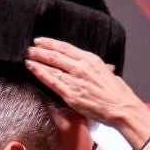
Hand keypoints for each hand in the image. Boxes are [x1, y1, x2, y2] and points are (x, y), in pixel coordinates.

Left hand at [25, 37, 149, 149]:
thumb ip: (101, 68)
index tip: (40, 41)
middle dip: (40, 50)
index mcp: (90, 59)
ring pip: (51, 66)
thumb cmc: (118, 93)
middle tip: (28, 47)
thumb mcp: (109, 74)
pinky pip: (52, 80)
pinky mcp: (71, 94)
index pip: (66, 47)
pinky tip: (31, 67)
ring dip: (37, 59)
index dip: (51, 43)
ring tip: (26, 56)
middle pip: (56, 55)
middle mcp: (81, 67)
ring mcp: (75, 80)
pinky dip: (40, 72)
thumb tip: (105, 67)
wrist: (122, 108)